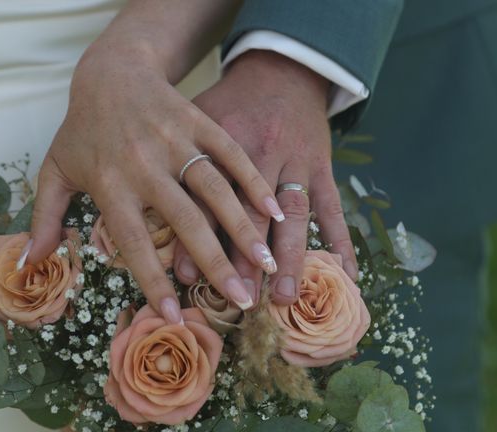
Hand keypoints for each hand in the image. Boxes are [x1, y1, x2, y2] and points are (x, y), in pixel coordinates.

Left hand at [28, 40, 283, 321]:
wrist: (111, 71)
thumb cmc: (83, 129)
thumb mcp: (56, 170)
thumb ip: (44, 217)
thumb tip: (30, 265)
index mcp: (111, 183)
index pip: (134, 241)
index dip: (153, 281)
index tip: (174, 315)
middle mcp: (145, 165)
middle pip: (185, 221)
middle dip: (215, 263)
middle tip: (241, 300)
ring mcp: (176, 141)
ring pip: (214, 189)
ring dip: (243, 227)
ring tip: (266, 263)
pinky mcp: (199, 122)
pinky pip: (230, 153)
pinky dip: (251, 181)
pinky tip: (274, 210)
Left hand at [173, 51, 357, 304]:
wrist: (279, 68)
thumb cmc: (229, 103)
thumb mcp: (195, 119)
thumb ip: (174, 163)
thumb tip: (149, 219)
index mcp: (222, 140)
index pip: (205, 196)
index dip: (196, 238)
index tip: (186, 280)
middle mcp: (261, 150)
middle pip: (252, 210)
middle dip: (247, 257)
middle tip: (241, 299)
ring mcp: (297, 159)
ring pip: (294, 213)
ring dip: (291, 256)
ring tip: (284, 296)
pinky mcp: (322, 165)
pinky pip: (333, 206)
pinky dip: (341, 240)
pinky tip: (347, 273)